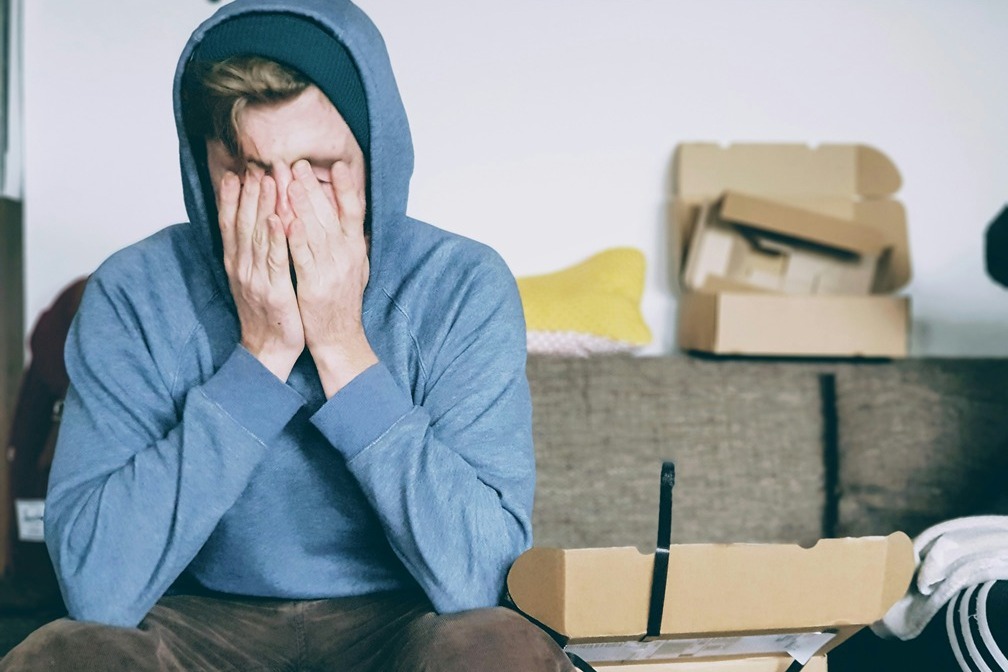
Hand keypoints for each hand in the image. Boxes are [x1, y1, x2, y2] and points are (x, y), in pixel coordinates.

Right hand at [218, 170, 304, 380]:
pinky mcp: (274, 290)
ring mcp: (255, 278)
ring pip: (257, 235)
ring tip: (267, 179)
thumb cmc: (266, 313)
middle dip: (249, 192)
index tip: (236, 172)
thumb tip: (253, 225)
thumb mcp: (252, 279)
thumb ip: (251, 252)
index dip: (232, 198)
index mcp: (236, 263)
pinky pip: (275, 260)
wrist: (268, 350)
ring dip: (262, 206)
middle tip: (255, 165)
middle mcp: (241, 267)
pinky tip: (278, 218)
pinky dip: (275, 238)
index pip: (230, 224)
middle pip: (242, 223)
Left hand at [287, 160, 376, 396]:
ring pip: (315, 231)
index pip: (354, 211)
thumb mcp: (355, 267)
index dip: (347, 187)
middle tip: (297, 163)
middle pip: (330, 214)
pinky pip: (303, 257)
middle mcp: (347, 256)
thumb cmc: (342, 302)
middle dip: (312, 187)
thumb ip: (350, 241)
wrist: (339, 338)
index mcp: (355, 249)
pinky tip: (285, 220)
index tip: (338, 165)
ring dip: (301, 205)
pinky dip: (295, 238)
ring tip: (288, 180)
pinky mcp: (314, 285)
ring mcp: (331, 270)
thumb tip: (350, 215)